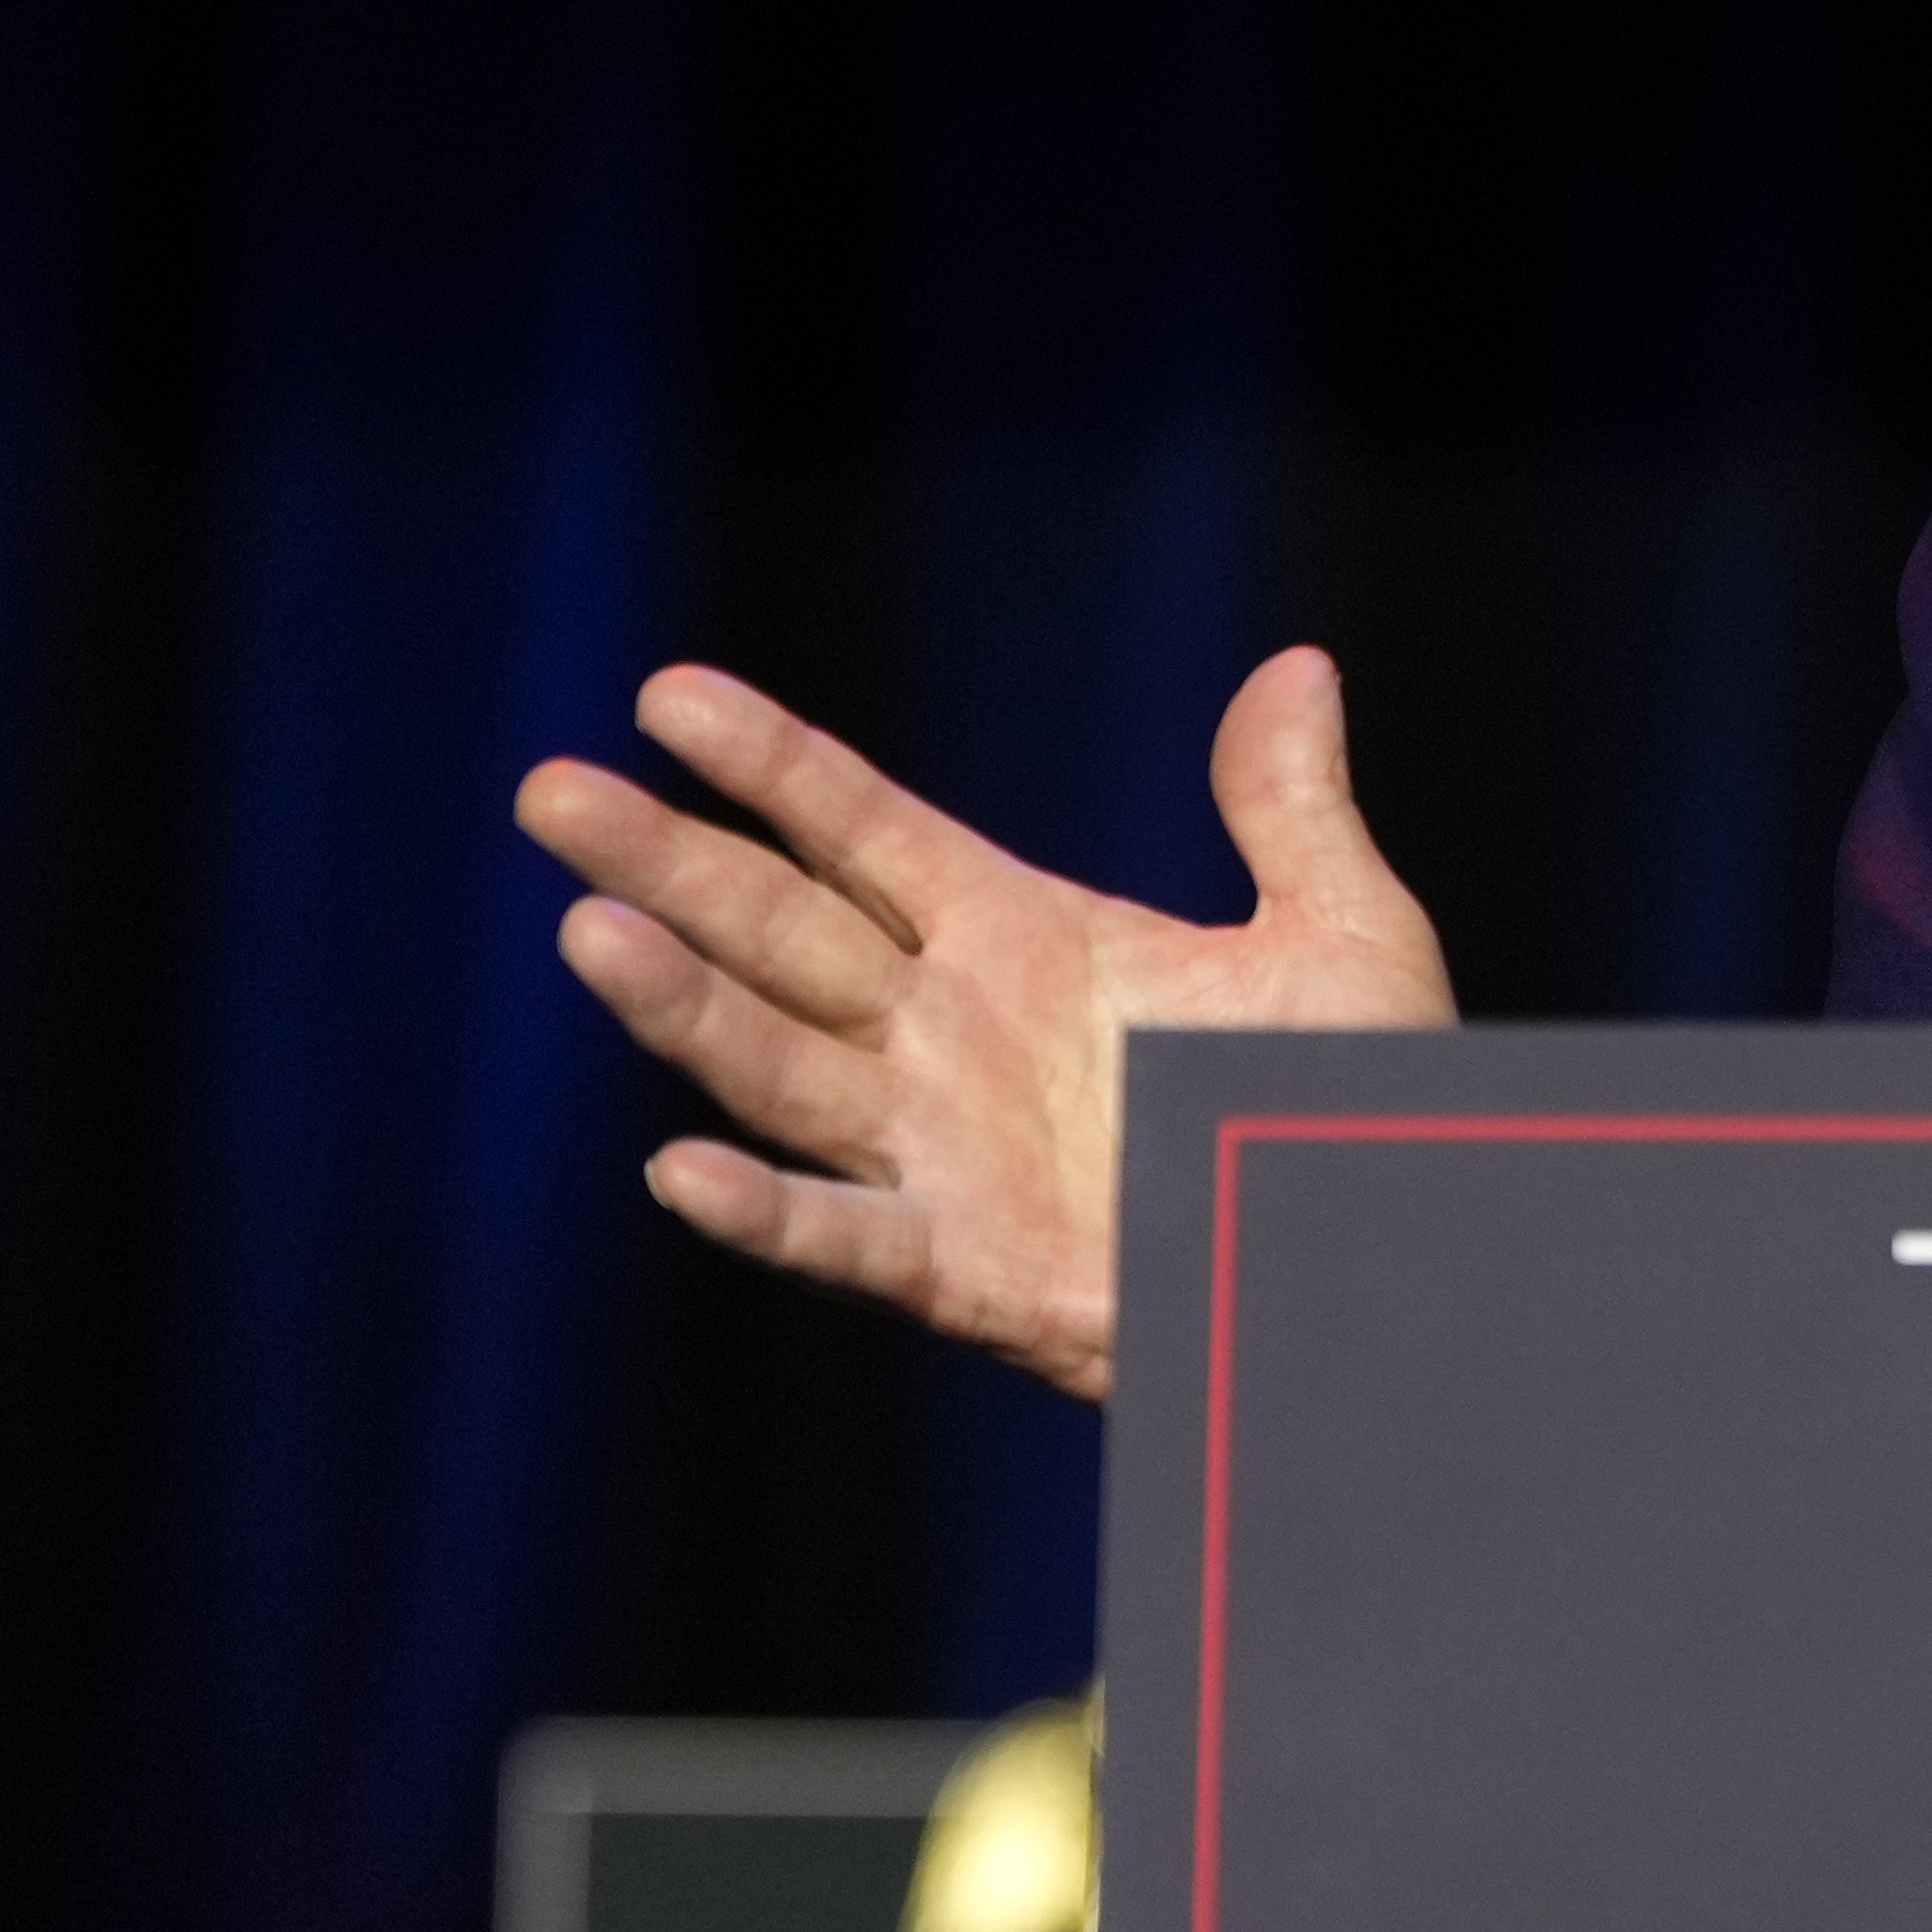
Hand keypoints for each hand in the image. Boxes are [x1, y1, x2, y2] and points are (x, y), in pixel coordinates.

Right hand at [514, 651, 1454, 1400]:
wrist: (1383, 1253)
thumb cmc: (1353, 1104)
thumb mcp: (1341, 935)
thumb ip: (1289, 809)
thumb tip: (1298, 665)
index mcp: (1021, 937)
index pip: (861, 831)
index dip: (769, 765)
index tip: (665, 693)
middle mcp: (952, 1034)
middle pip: (780, 931)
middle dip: (667, 863)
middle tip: (548, 791)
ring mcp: (946, 1150)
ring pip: (782, 1068)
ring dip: (685, 1011)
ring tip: (590, 934)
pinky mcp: (971, 1266)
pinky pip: (850, 1237)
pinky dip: (769, 1215)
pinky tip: (683, 1174)